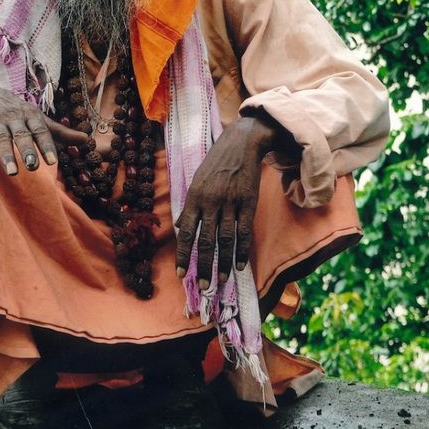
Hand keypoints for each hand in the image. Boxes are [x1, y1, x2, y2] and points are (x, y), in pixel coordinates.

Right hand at [0, 84, 88, 175]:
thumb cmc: (18, 112)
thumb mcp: (39, 119)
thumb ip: (61, 132)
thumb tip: (87, 139)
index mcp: (31, 116)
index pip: (40, 131)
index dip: (46, 145)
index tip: (53, 161)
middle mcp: (14, 119)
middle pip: (22, 135)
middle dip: (27, 150)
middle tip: (33, 167)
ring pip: (2, 140)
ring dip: (7, 156)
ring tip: (13, 173)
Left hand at [174, 115, 279, 288]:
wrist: (242, 142)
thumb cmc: (216, 163)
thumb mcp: (196, 180)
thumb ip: (189, 206)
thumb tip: (179, 227)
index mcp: (195, 197)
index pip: (186, 232)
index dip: (183, 254)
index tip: (180, 275)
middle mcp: (211, 201)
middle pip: (205, 240)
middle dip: (202, 265)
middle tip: (201, 285)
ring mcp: (231, 202)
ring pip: (225, 239)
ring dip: (222, 263)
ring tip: (219, 281)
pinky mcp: (249, 201)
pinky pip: (244, 231)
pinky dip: (242, 250)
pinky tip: (239, 266)